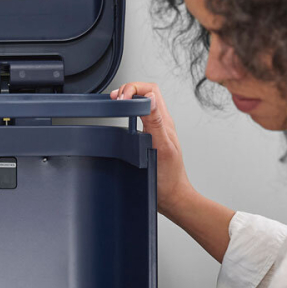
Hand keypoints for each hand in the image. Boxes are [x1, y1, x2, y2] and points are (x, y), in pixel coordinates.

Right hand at [111, 81, 191, 217]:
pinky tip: (120, 121)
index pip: (151, 90)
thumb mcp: (162, 148)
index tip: (121, 97)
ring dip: (128, 101)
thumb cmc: (169, 179)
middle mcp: (160, 124)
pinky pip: (138, 121)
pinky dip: (127, 115)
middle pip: (145, 94)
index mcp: (164, 122)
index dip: (134, 88)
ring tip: (115, 104)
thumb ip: (156, 122)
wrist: (172, 199)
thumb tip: (150, 98)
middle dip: (128, 90)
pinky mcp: (148, 142)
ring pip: (141, 106)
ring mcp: (154, 132)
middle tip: (114, 99)